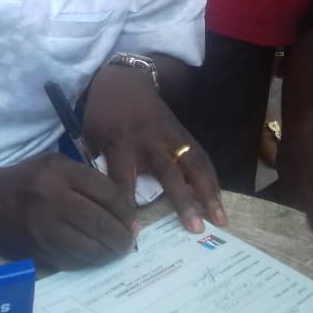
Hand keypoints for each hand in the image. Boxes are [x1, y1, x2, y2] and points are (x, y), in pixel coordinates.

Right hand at [0, 153, 137, 269]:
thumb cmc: (28, 178)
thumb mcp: (56, 164)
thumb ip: (87, 179)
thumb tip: (123, 207)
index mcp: (59, 173)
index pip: (105, 193)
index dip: (125, 210)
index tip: (133, 219)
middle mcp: (52, 200)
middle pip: (100, 223)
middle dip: (121, 236)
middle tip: (130, 241)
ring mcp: (43, 229)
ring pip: (88, 248)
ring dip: (108, 253)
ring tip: (117, 251)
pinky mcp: (36, 251)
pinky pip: (71, 261)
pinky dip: (88, 261)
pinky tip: (96, 257)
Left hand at [83, 65, 225, 232]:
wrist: (124, 80)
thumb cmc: (103, 114)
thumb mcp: (92, 137)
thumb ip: (101, 167)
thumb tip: (108, 203)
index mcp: (118, 143)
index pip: (122, 181)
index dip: (126, 206)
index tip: (132, 232)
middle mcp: (147, 141)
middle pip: (167, 172)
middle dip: (182, 200)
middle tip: (195, 228)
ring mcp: (169, 135)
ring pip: (192, 164)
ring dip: (208, 191)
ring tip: (220, 219)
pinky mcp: (183, 132)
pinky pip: (200, 156)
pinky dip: (211, 178)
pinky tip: (219, 199)